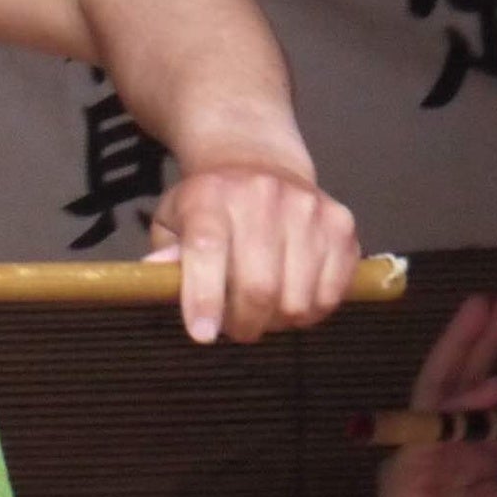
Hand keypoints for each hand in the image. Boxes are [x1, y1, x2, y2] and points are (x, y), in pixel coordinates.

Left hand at [147, 163, 361, 343]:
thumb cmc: (207, 205)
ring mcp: (308, 209)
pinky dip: (311, 311)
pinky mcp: (341, 224)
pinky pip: (332, 292)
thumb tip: (155, 275)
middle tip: (235, 329)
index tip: (203, 334)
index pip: (208, 250)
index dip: (205, 298)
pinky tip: (293, 299)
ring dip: (278, 321)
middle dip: (244, 324)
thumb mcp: (171, 221)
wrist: (257, 162)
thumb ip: (166, 254)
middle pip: (259, 285)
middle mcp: (262, 197)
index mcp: (210, 197)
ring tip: (263, 312)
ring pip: (299, 297)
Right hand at [357, 296, 496, 496]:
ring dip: (461, 349)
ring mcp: (421, 452)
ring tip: (481, 309)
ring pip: (440, 390)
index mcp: (473, 459)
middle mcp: (445, 446)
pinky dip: (460, 405)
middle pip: (463, 384)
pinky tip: (488, 384)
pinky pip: (432, 426)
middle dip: (481, 342)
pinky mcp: (406, 467)